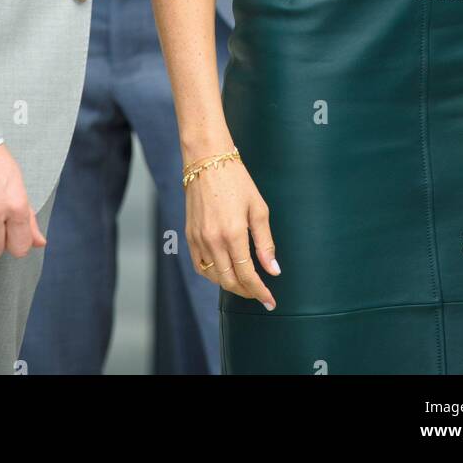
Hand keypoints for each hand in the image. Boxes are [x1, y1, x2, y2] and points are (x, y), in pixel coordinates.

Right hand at [186, 155, 278, 309]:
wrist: (207, 160)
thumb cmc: (236, 180)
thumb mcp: (258, 209)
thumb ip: (265, 243)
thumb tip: (273, 270)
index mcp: (233, 233)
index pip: (247, 275)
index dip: (260, 292)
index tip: (270, 301)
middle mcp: (213, 240)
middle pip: (229, 281)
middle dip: (246, 292)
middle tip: (260, 293)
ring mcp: (198, 238)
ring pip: (213, 276)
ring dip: (230, 285)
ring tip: (244, 283)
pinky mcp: (190, 234)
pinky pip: (200, 265)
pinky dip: (212, 274)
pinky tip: (224, 271)